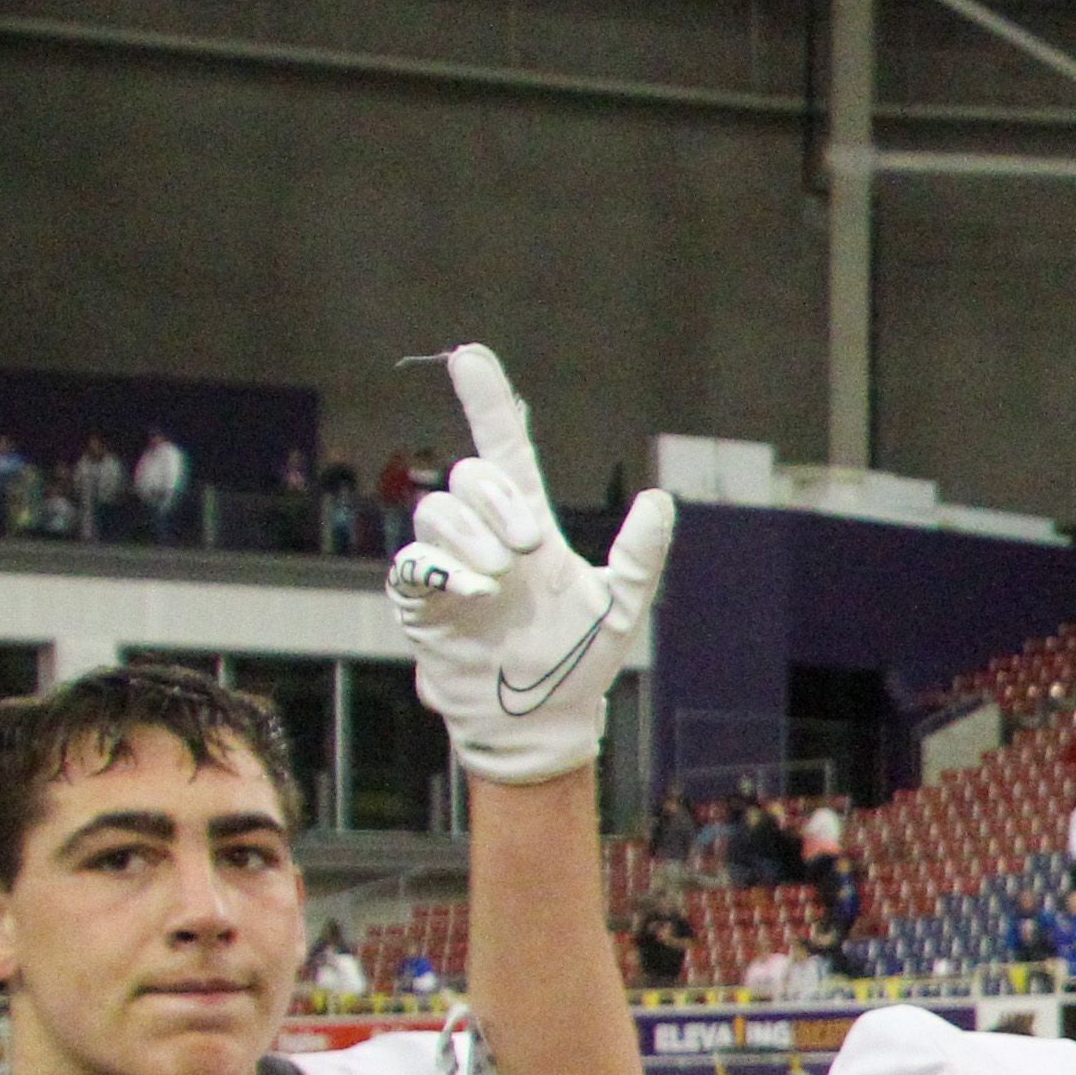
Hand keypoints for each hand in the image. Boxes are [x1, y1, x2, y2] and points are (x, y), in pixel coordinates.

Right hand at [386, 344, 674, 785]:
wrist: (541, 719)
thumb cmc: (578, 660)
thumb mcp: (622, 607)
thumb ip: (640, 556)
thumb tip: (662, 500)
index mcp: (529, 524)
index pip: (504, 449)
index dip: (488, 403)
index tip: (471, 356)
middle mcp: (484, 535)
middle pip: (469, 476)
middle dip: (497, 500)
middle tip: (529, 543)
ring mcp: (449, 565)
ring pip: (437, 511)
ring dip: (471, 534)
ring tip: (503, 576)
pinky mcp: (422, 602)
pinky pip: (413, 564)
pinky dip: (441, 569)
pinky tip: (475, 589)